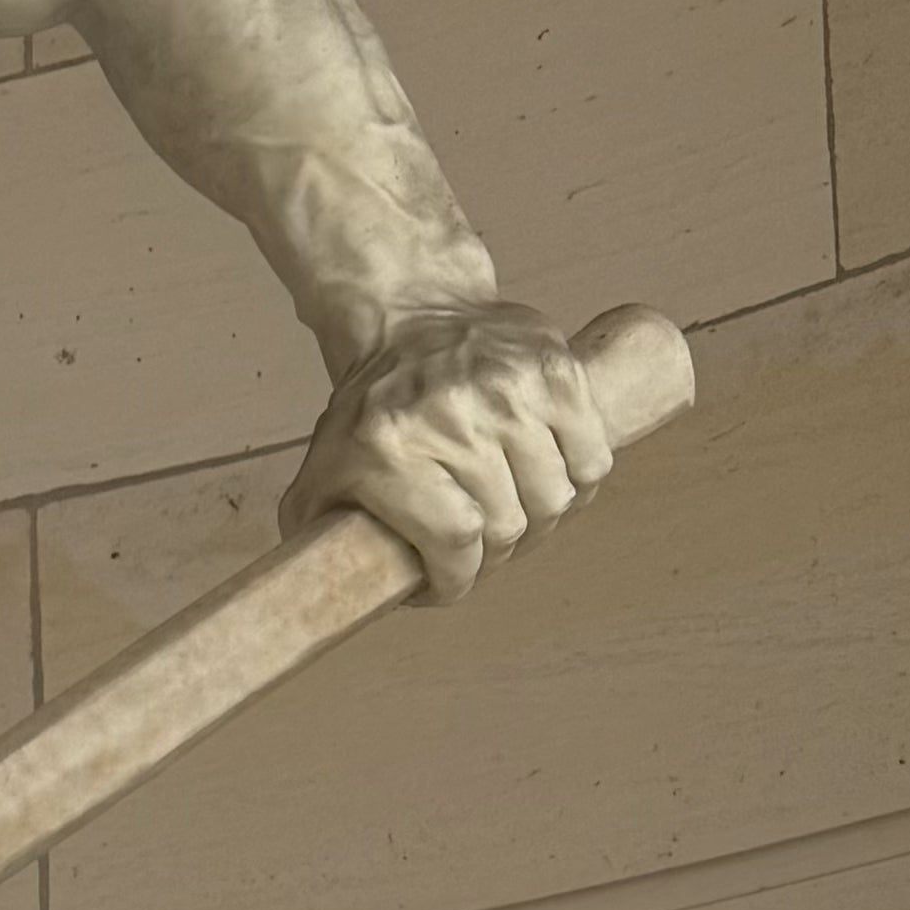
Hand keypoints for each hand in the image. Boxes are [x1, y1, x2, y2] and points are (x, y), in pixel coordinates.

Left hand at [285, 301, 611, 600]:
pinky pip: (591, 459)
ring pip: (554, 499)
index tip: (452, 583)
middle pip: (508, 526)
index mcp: (392, 447)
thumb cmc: (371, 405)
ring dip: (538, 525)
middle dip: (495, 558)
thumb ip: (317, 531)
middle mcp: (454, 415)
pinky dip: (578, 485)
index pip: (456, 540)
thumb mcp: (325, 466)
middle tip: (481, 553)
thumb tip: (325, 594)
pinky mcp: (556, 372)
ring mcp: (512, 390)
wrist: (411, 314)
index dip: (459, 579)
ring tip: (515, 519)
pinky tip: (549, 485)